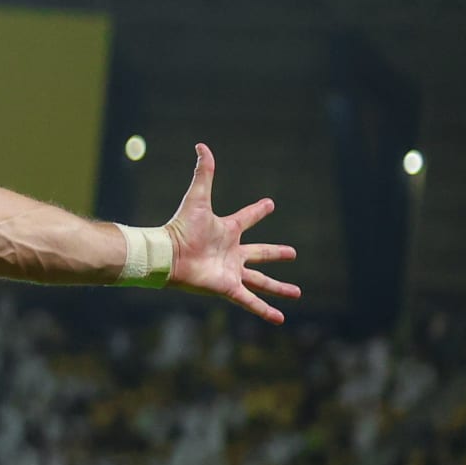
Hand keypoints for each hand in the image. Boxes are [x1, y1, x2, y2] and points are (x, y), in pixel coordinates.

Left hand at [164, 143, 299, 322]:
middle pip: (259, 253)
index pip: (247, 218)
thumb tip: (201, 145)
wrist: (168, 255)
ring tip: (297, 293)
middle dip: (275, 253)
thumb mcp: (198, 198)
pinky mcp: (228, 288)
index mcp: (227, 230)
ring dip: (278, 287)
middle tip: (292, 252)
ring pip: (260, 281)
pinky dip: (264, 310)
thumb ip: (203, 173)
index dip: (258, 211)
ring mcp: (231, 272)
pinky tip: (279, 319)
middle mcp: (231, 252)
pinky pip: (250, 301)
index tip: (269, 204)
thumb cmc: (181, 227)